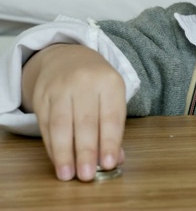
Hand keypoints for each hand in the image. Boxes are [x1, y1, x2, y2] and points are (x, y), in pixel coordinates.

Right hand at [21, 44, 126, 181]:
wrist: (69, 58)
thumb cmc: (97, 84)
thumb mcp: (112, 98)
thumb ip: (114, 128)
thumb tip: (116, 159)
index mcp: (109, 82)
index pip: (110, 116)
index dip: (109, 142)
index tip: (109, 164)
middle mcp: (84, 82)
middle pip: (85, 121)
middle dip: (86, 151)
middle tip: (87, 175)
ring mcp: (60, 87)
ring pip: (61, 124)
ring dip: (64, 153)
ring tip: (68, 174)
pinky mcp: (42, 95)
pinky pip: (45, 124)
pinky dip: (52, 145)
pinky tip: (58, 159)